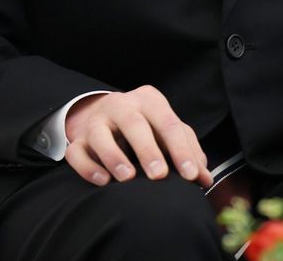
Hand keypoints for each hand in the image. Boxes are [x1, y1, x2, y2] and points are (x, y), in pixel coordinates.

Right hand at [64, 85, 212, 188]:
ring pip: (101, 134)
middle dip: (148, 150)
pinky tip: (103, 181)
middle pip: (134, 123)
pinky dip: (88, 167)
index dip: (181, 150)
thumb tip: (205, 178)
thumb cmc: (148, 127)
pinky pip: (76, 152)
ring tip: (128, 178)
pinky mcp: (78, 139)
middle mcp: (121, 105)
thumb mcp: (168, 131)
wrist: (107, 116)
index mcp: (149, 100)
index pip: (168, 122)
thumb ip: (188, 152)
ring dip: (114, 156)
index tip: (191, 176)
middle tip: (159, 175)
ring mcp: (96, 121)